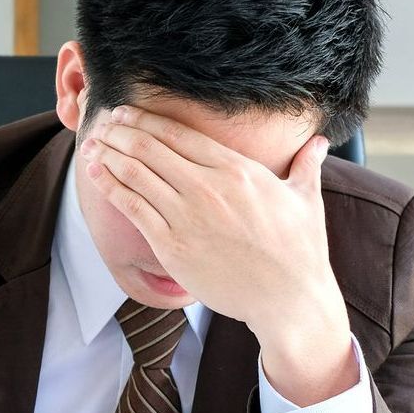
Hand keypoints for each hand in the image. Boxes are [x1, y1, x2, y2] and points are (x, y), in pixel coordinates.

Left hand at [80, 106, 357, 405]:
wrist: (290, 299)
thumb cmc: (300, 252)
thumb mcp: (307, 200)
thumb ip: (306, 165)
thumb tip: (320, 142)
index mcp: (238, 169)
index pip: (180, 134)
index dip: (147, 120)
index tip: (127, 113)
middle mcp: (209, 187)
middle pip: (152, 147)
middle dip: (122, 131)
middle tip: (103, 122)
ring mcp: (189, 216)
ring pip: (137, 173)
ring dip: (109, 154)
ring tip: (93, 144)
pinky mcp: (173, 246)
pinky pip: (133, 208)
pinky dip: (111, 187)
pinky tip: (96, 174)